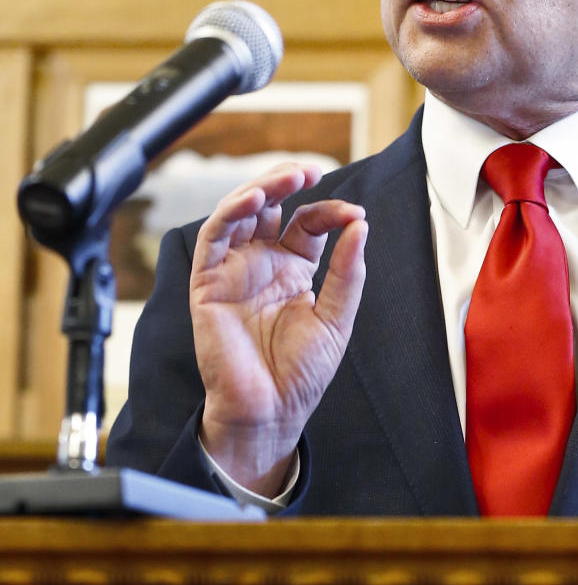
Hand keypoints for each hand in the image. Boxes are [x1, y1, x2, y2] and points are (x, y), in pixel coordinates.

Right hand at [190, 162, 366, 495]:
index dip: (329, 211)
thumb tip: (361, 225)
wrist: (270, 413)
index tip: (354, 214)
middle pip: (270, 205)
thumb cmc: (300, 375)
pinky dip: (232, 213)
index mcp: (293, 270)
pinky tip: (256, 199)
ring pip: (240, 212)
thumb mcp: (337, 317)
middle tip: (311, 171)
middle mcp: (261, 264)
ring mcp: (234, 270)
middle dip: (288, 180)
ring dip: (261, 187)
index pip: (307, 222)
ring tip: (289, 177)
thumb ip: (347, 272)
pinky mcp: (209, 283)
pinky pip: (215, 238)